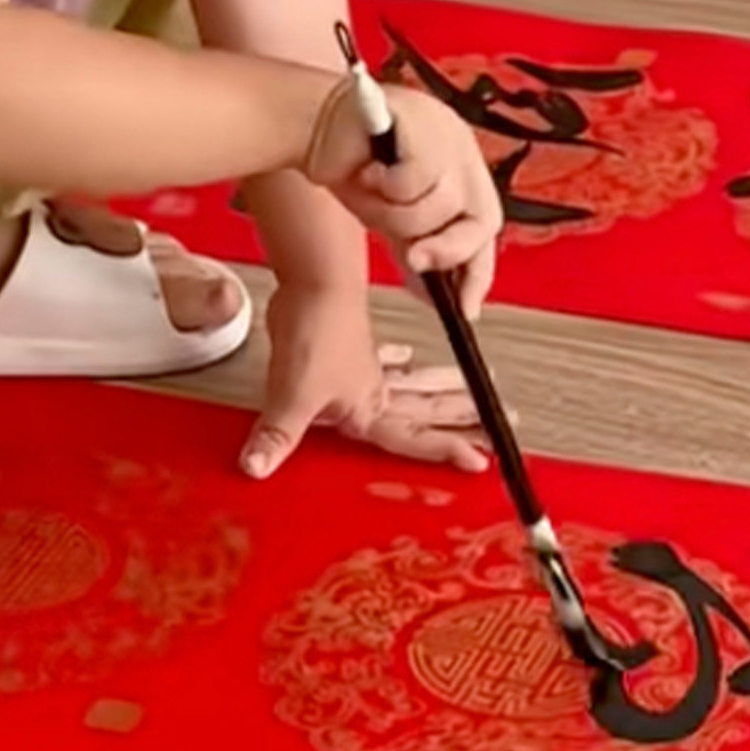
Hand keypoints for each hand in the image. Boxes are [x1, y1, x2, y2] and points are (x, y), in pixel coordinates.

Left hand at [240, 284, 494, 480]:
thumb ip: (277, 435)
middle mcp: (374, 392)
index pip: (414, 441)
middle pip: (425, 414)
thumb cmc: (315, 332)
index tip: (480, 463)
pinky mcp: (352, 351)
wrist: (314, 282)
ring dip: (439, 394)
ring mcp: (365, 370)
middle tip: (495, 430)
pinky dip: (397, 364)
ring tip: (468, 396)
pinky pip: (382, 364)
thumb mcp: (294, 395)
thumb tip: (254, 468)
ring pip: (412, 389)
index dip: (446, 452)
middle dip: (459, 422)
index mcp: (369, 409)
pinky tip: (407, 359)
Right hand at [304, 82, 503, 308]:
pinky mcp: (424, 125)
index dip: (478, 271)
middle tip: (410, 256)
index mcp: (459, 166)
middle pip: (484, 218)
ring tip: (370, 192)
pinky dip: (384, 188)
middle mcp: (461, 148)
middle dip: (447, 249)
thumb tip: (435, 296)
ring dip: (395, 214)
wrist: (310, 122)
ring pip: (440, 207)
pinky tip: (366, 170)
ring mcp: (447, 133)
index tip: (465, 308)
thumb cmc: (347, 163)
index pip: (486, 225)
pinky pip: (414, 183)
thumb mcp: (390, 217)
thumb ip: (415, 249)